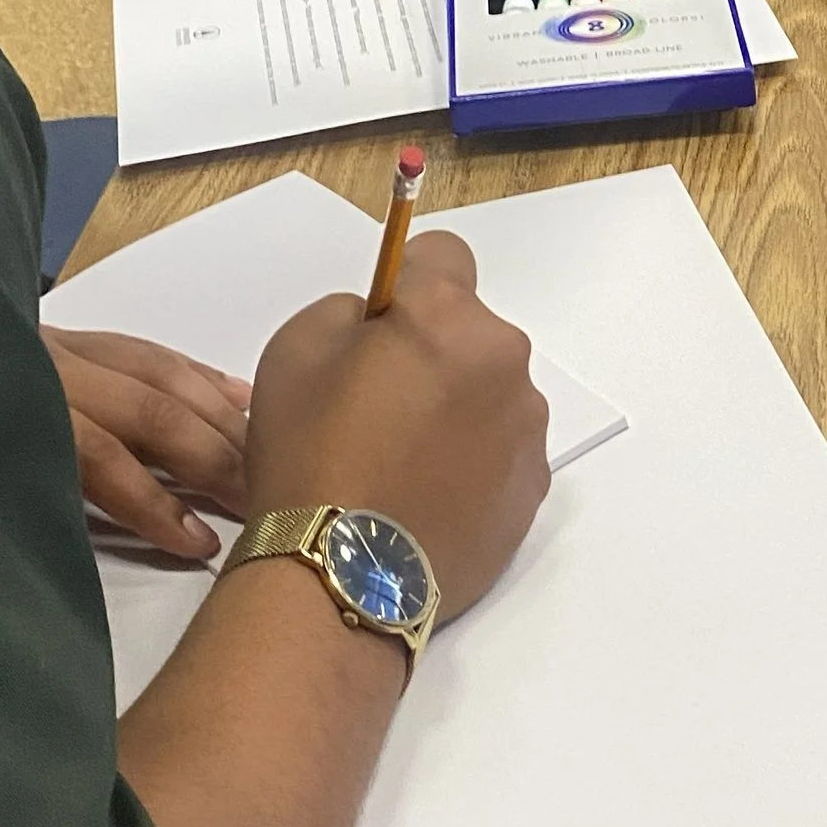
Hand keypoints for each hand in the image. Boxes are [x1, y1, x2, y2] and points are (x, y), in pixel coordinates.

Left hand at [44, 329, 250, 562]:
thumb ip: (39, 512)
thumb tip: (116, 545)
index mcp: (15, 414)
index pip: (102, 456)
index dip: (156, 504)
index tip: (201, 543)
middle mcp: (45, 371)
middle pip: (149, 410)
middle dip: (212, 457)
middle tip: (259, 500)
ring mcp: (58, 346)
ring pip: (160, 371)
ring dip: (219, 416)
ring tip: (263, 455)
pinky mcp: (67, 336)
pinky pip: (148, 350)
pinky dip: (198, 376)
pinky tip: (239, 398)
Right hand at [244, 231, 551, 623]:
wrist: (342, 570)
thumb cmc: (312, 456)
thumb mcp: (296, 347)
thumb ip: (350, 310)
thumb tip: (380, 322)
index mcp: (448, 315)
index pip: (444, 256)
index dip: (406, 283)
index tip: (382, 321)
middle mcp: (504, 362)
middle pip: (471, 333)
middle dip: (433, 353)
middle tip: (376, 404)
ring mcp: (525, 429)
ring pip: (489, 393)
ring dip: (455, 409)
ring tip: (397, 460)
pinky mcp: (531, 488)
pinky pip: (500, 451)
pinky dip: (470, 462)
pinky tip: (422, 493)